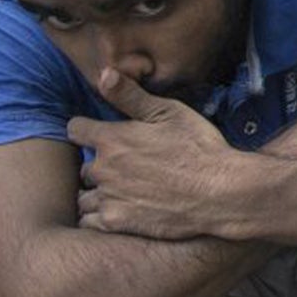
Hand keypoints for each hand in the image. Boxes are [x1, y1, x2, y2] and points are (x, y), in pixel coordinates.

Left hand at [69, 69, 236, 239]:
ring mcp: (108, 198)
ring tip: (122, 193)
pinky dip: (98, 217)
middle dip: (100, 165)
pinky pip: (89, 221)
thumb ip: (131, 96)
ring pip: (84, 196)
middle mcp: (103, 169)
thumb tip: (103, 73)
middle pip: (84, 167)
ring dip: (97, 193)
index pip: (75, 129)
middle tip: (125, 168)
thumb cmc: (199, 148)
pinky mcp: (116, 223)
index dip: (87, 129)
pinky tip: (120, 211)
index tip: (102, 135)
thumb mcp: (170, 113)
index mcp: (112, 139)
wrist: (220, 193)